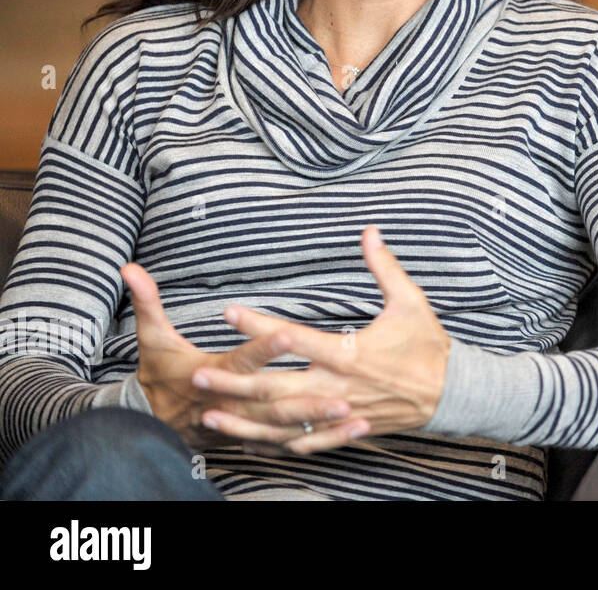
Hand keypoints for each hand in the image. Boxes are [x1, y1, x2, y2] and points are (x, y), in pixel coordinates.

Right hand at [121, 263, 354, 451]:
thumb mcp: (151, 339)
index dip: (262, 347)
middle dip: (307, 398)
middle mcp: (234, 403)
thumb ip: (147, 302)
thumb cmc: (160, 375)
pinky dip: (322, 440)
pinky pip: (293, 442)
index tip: (286, 333)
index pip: (242, 360)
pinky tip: (353, 432)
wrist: (154, 425)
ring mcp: (246, 424)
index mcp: (214, 374)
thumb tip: (131, 268)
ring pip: (287, 426)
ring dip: (319, 421)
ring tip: (353, 414)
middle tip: (343, 392)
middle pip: (274, 399)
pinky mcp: (256, 436)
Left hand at [191, 226, 451, 454]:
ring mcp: (340, 412)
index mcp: (350, 353)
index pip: (295, 338)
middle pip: (276, 387)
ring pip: (282, 421)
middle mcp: (339, 386)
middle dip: (235, 382)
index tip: (228, 313)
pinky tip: (247, 442)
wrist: (452, 393)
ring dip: (244, 419)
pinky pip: (305, 442)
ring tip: (208, 414)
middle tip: (198, 375)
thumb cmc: (429, 345)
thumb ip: (385, 268)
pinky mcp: (345, 429)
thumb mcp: (411, 302)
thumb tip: (370, 232)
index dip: (259, 326)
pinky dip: (274, 444)